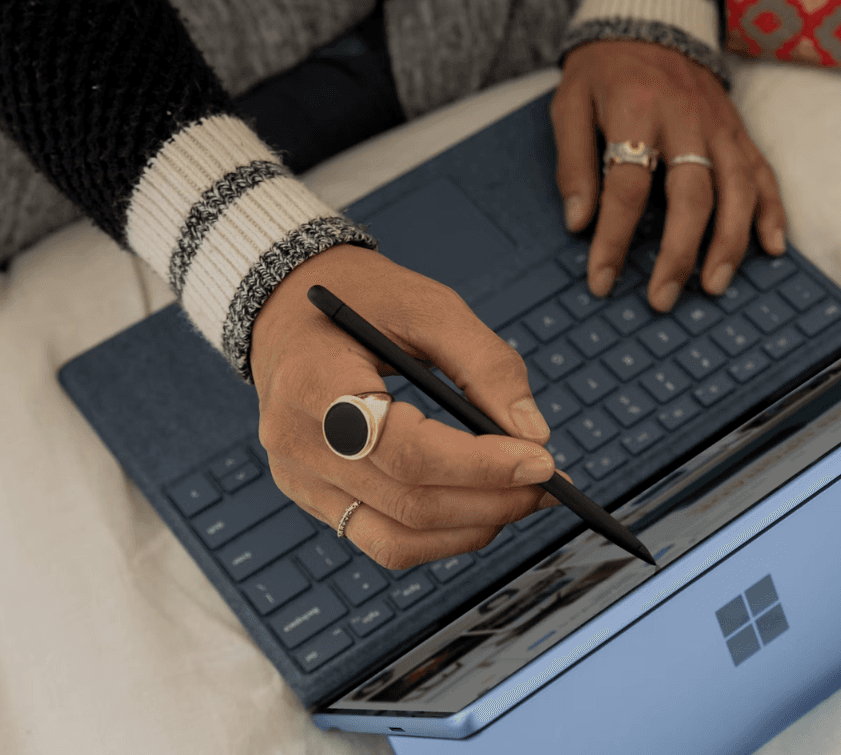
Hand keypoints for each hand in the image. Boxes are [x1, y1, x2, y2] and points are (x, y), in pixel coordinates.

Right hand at [248, 244, 557, 568]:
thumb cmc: (362, 298)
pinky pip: (384, 541)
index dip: (480, 464)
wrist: (290, 307)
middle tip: (550, 482)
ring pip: (398, 539)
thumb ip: (486, 365)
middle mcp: (295, 442)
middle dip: (493, 499)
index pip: (403, 449)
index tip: (542, 459)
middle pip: (407, 501)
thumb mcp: (429, 307)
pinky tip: (479, 507)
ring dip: (473, 527)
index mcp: (313, 382)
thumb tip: (534, 434)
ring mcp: (298, 479)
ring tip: (522, 496)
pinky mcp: (312, 498)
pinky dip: (442, 535)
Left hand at [553, 41, 787, 310]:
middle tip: (662, 298)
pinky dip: (772, 211)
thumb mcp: (569, 103)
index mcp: (636, 112)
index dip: (612, 238)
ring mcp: (719, 127)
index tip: (600, 280)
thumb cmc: (604, 69)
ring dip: (730, 243)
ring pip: (737, 191)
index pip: (627, 186)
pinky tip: (772, 248)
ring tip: (714, 286)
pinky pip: (763, 174)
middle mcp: (686, 121)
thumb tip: (578, 223)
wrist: (650, 18)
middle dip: (678, 253)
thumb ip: (574, 162)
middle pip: (692, 196)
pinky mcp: (739, 131)